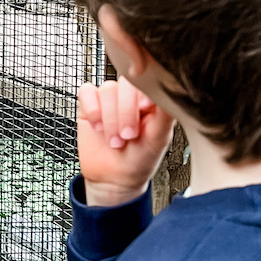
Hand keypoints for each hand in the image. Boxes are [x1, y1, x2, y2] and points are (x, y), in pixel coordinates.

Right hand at [78, 79, 173, 206]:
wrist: (113, 178)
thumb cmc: (139, 160)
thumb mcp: (158, 139)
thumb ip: (165, 114)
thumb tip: (173, 93)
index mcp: (151, 100)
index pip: (147, 81)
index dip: (143, 93)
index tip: (144, 109)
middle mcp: (130, 97)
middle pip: (125, 83)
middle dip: (125, 112)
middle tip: (128, 135)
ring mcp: (110, 98)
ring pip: (107, 90)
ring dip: (109, 118)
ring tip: (114, 139)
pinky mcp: (90, 103)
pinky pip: (87, 91)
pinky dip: (92, 109)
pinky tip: (97, 126)